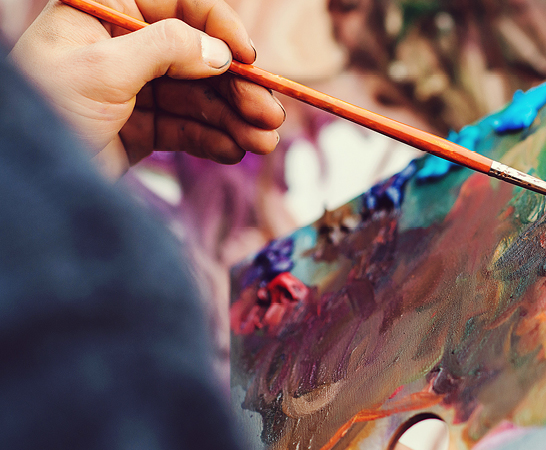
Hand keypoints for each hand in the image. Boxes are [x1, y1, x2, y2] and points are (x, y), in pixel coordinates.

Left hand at [10, 0, 285, 174]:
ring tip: (264, 143)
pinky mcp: (138, 129)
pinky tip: (235, 152)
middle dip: (236, 88)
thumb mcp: (103, 69)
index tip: (248, 56)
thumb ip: (166, 50)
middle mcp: (122, 47)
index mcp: (105, 13)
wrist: (25, 186)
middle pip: (195, 58)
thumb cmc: (45, 110)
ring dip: (233, 120)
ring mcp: (132, 90)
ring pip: (197, 98)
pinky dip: (212, 141)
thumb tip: (220, 52)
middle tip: (271, 114)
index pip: (176, 6)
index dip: (217, 27)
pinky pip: (185, 129)